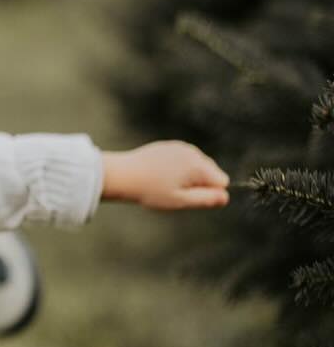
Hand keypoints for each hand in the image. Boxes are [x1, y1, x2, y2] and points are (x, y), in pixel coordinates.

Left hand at [101, 141, 229, 209]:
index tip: (187, 195)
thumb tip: (225, 197)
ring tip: (164, 182)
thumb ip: (206, 199)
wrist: (121, 174)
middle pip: (211, 172)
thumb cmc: (150, 190)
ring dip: (187, 176)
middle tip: (174, 191)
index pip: (222, 181)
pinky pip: (183, 160)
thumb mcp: (180, 201)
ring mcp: (181, 146)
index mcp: (199, 166)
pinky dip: (176, 168)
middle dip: (198, 183)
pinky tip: (159, 174)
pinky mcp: (169, 146)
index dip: (208, 193)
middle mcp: (193, 152)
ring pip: (197, 166)